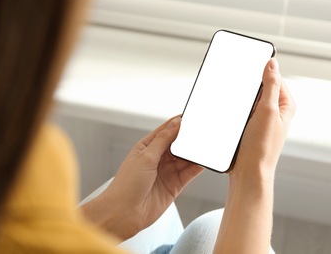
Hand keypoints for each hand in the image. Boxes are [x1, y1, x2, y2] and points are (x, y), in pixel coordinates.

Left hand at [81, 116, 202, 239]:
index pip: (165, 131)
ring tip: (206, 145)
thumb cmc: (126, 184)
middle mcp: (157, 159)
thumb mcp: (145, 157)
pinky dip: (197, 167)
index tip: (191, 117)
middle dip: (189, 138)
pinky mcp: (174, 185)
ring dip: (194, 153)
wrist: (124, 213)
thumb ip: (163, 140)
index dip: (178, 123)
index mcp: (146, 147)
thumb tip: (176, 123)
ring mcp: (166, 172)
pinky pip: (189, 173)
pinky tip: (204, 160)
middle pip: (177, 144)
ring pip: (185, 158)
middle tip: (202, 131)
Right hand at [214, 58, 295, 253]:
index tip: (247, 62)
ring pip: (249, 99)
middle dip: (248, 84)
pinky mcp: (249, 127)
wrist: (248, 173)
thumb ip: (271, 86)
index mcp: (285, 106)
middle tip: (235, 80)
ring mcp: (261, 120)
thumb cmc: (261, 147)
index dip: (262, 69)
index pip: (275, 78)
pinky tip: (227, 108)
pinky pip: (241, 111)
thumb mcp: (268, 111)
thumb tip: (272, 63)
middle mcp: (275, 112)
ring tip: (230, 96)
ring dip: (240, 97)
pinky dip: (234, 108)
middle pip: (261, 88)